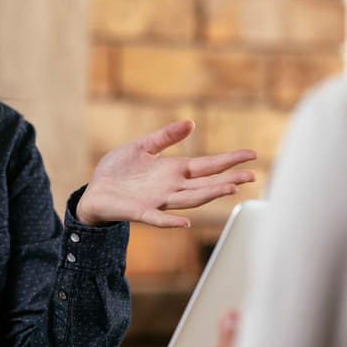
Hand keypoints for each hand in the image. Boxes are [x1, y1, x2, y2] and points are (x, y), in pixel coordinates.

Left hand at [77, 121, 256, 227]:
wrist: (94, 191)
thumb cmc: (118, 171)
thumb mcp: (143, 147)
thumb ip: (166, 137)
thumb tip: (191, 123)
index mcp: (173, 171)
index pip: (207, 165)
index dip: (229, 160)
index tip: (251, 155)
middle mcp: (171, 187)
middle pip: (206, 184)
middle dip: (228, 179)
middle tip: (251, 175)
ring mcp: (157, 201)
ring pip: (189, 200)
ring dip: (208, 195)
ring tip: (230, 189)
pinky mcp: (139, 212)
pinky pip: (157, 219)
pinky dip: (170, 222)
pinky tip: (184, 224)